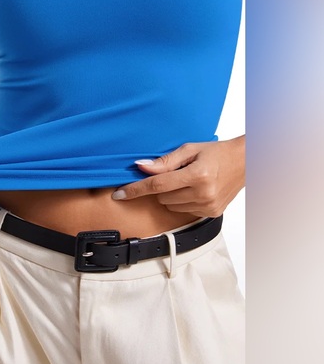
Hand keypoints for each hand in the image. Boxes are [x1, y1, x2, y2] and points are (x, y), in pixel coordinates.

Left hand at [112, 135, 244, 216]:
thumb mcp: (189, 150)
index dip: (135, 189)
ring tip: (188, 179)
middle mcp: (203, 194)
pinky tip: (195, 189)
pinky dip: (182, 200)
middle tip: (176, 172)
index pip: (157, 185)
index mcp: (197, 176)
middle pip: (162, 196)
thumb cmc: (216, 153)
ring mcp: (208, 206)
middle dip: (160, 186)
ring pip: (170, 205)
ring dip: (171, 194)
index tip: (119, 194)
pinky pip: (183, 210)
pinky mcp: (211, 214)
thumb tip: (140, 167)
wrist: (245, 163)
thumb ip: (164, 161)